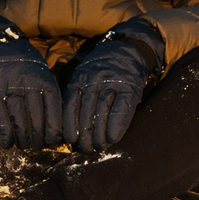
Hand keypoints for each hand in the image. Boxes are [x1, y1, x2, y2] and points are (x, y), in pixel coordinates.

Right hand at [0, 13, 62, 148]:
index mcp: (44, 80)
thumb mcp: (43, 73)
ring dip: (23, 139)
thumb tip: (56, 127)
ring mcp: (8, 88)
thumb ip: (48, 95)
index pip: (53, 110)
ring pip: (18, 121)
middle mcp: (27, 84)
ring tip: (24, 146)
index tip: (53, 140)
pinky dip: (4, 134)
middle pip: (36, 119)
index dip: (54, 129)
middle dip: (38, 138)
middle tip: (37, 145)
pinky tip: (7, 143)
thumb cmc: (25, 66)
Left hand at [65, 19, 161, 152]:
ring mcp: (112, 82)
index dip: (70, 125)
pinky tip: (113, 137)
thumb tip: (69, 130)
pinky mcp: (129, 87)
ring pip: (103, 111)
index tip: (71, 140)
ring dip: (100, 133)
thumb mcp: (83, 77)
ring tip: (100, 146)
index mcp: (78, 79)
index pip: (71, 105)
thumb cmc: (100, 72)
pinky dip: (117, 124)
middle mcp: (93, 80)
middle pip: (86, 112)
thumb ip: (76, 97)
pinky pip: (122, 108)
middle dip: (85, 134)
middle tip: (86, 148)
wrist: (125, 50)